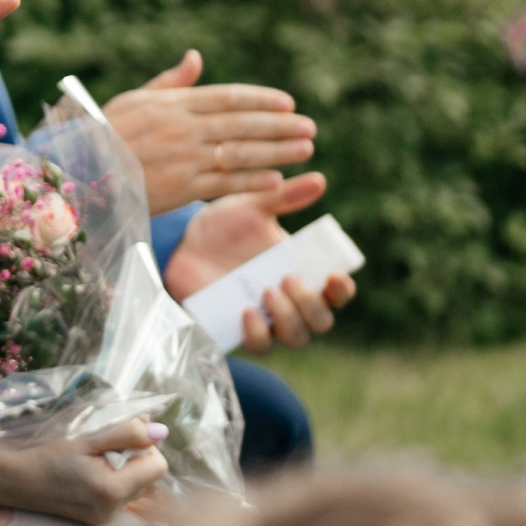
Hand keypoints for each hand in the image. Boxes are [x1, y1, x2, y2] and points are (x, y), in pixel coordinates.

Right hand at [0, 420, 169, 524]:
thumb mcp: (86, 439)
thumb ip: (126, 433)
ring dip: (126, 472)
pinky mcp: (100, 522)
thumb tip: (161, 431)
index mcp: (114, 490)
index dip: (145, 447)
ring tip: (95, 464)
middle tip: (104, 451)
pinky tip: (90, 477)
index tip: (120, 440)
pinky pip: (122, 498)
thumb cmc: (48, 457)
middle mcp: (115, 511)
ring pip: (138, 488)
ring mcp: (107, 519)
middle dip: (135, 459)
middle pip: (150, 478)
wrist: (17, 483)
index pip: (159, 466)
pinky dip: (114, 483)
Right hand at [104, 50, 316, 210]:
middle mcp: (183, 129)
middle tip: (310, 127)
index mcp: (173, 104)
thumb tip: (195, 57)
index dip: (261, 100)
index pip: (228, 97)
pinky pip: (224, 183)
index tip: (288, 103)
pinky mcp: (181, 188)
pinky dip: (252, 180)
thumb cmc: (104, 132)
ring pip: (241, 153)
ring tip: (304, 149)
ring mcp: (184, 159)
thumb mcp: (135, 99)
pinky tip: (276, 178)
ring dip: (277, 151)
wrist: (80, 171)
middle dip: (280, 126)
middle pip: (242, 124)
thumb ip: (171, 82)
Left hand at [159, 172, 356, 350]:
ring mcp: (267, 319)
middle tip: (286, 278)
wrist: (182, 243)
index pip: (336, 293)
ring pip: (296, 338)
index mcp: (303, 274)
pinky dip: (258, 333)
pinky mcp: (238, 330)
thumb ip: (284, 197)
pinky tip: (247, 311)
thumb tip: (318, 180)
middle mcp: (290, 302)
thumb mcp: (253, 207)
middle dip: (310, 304)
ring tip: (267, 291)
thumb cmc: (225, 226)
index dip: (342, 290)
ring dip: (290, 319)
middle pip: (321, 321)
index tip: (335, 276)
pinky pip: (259, 346)